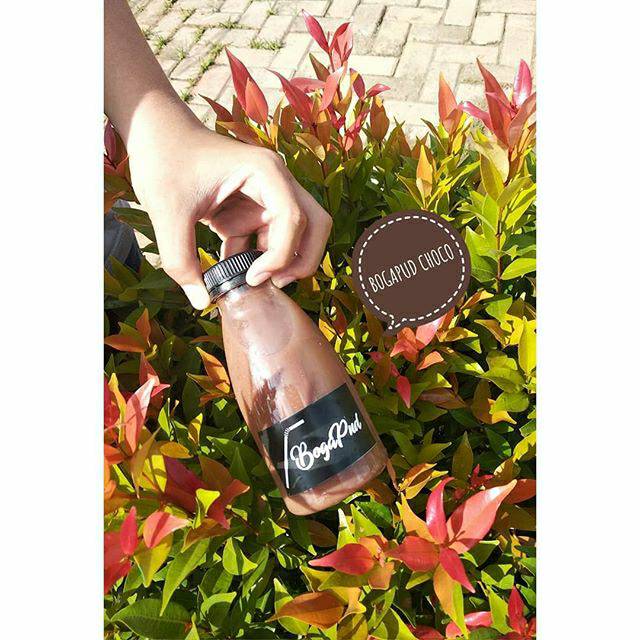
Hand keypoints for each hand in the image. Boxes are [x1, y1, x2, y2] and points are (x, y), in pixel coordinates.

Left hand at [127, 121, 331, 308]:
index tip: (252, 278)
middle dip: (302, 259)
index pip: (294, 219)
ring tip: (249, 283)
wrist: (155, 135)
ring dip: (278, 261)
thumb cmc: (164, 161)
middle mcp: (275, 182)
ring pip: (295, 235)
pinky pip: (266, 239)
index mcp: (265, 171)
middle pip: (314, 224)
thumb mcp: (167, 213)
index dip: (280, 255)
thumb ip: (181, 261)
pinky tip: (229, 270)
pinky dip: (254, 258)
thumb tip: (202, 302)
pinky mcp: (251, 208)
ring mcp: (266, 195)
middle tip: (276, 284)